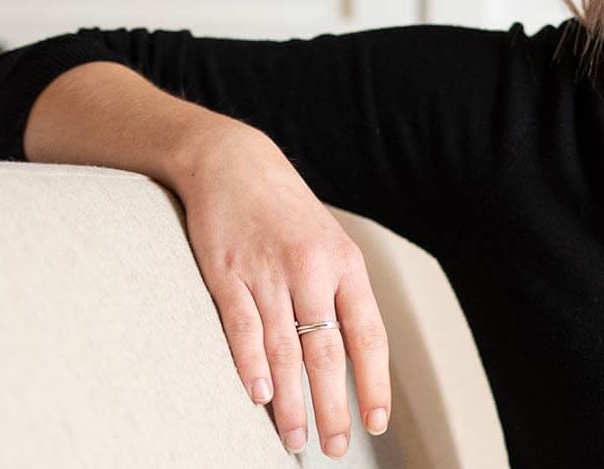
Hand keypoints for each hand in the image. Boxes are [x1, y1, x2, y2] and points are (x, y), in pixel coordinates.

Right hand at [176, 128, 391, 457]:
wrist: (234, 163)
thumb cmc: (286, 211)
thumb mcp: (329, 244)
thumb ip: (341, 294)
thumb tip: (353, 355)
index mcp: (346, 266)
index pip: (368, 335)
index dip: (373, 382)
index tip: (376, 421)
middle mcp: (313, 271)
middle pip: (327, 352)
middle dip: (332, 406)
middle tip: (336, 446)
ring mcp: (268, 273)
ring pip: (286, 350)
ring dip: (291, 402)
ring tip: (295, 439)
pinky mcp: (227, 274)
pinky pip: (243, 328)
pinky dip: (252, 365)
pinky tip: (261, 396)